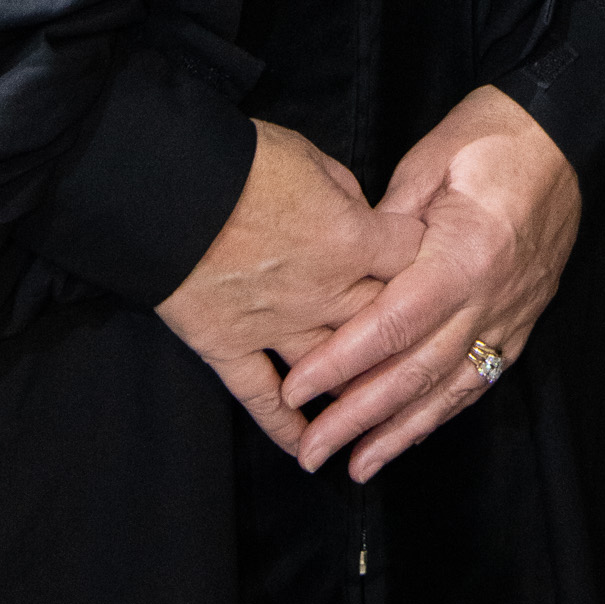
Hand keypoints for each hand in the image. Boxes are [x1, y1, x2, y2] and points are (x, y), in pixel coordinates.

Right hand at [156, 118, 422, 453]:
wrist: (167, 190)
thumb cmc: (242, 161)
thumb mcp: (311, 156)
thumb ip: (345, 193)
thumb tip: (357, 215)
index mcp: (351, 239)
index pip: (412, 259)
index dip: (429, 258)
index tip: (437, 262)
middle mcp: (323, 292)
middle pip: (381, 321)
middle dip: (404, 329)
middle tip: (421, 339)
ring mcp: (276, 326)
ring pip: (332, 370)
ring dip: (355, 388)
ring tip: (374, 403)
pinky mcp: (229, 346)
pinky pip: (262, 398)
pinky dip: (284, 426)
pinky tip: (306, 447)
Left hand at [283, 85, 581, 479]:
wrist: (563, 133)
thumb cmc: (493, 135)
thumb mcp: (428, 161)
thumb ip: (385, 225)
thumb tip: (345, 270)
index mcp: (464, 254)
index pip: (391, 325)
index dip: (340, 363)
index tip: (297, 389)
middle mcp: (490, 297)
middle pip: (416, 371)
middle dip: (359, 417)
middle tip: (312, 450)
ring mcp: (511, 314)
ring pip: (449, 389)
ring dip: (400, 432)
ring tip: (357, 465)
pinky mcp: (522, 320)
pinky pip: (478, 378)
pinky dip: (442, 412)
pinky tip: (411, 434)